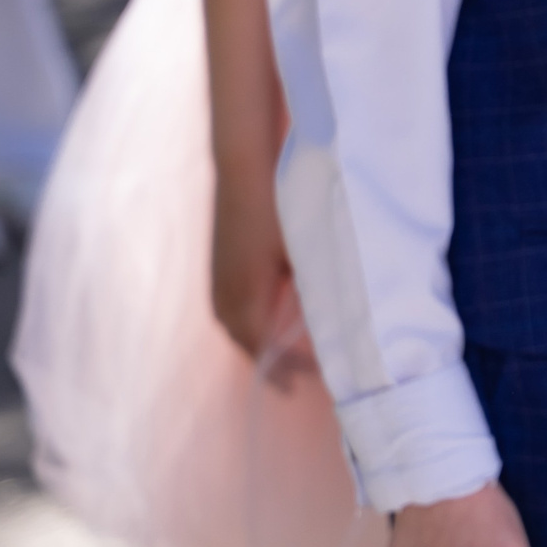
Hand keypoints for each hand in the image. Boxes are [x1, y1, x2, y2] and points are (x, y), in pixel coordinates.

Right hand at [210, 180, 316, 385]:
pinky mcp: (219, 265)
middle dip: (271, 361)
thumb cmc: (280, 206)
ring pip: (236, 326)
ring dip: (258, 342)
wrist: (244, 164)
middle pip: (246, 342)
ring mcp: (217, 279)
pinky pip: (231, 307)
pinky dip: (249, 321)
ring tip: (284, 356)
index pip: (262, 348)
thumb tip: (328, 325)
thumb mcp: (304, 252)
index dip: (283, 368)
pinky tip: (267, 318)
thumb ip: (312, 291)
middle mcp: (225, 293)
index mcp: (246, 295)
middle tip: (298, 376)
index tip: (304, 381)